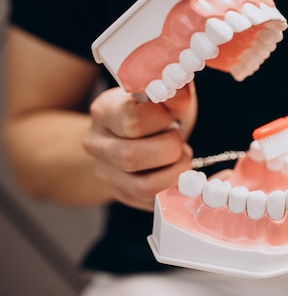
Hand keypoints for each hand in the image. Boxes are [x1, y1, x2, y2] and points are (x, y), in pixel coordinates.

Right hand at [82, 84, 197, 210]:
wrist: (142, 132)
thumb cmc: (157, 110)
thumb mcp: (166, 94)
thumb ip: (174, 92)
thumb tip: (179, 95)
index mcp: (105, 111)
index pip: (133, 122)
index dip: (162, 120)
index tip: (170, 116)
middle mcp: (97, 144)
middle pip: (133, 158)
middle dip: (170, 150)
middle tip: (180, 141)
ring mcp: (107, 173)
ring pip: (144, 187)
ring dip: (175, 173)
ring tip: (181, 158)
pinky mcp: (123, 195)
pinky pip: (152, 203)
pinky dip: (174, 190)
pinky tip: (178, 173)